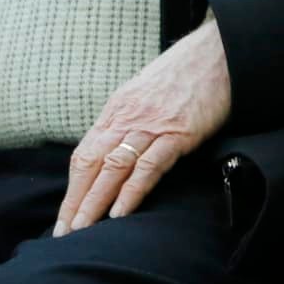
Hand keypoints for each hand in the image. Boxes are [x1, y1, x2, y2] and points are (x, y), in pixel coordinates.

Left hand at [54, 16, 232, 235]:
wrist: (217, 51)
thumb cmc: (185, 71)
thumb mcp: (146, 91)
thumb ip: (129, 119)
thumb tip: (116, 148)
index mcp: (118, 109)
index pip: (84, 155)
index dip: (72, 189)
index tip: (65, 216)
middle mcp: (128, 118)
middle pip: (92, 164)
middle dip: (76, 202)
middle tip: (65, 232)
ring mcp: (152, 125)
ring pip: (114, 168)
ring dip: (95, 201)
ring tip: (85, 229)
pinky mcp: (179, 132)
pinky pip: (149, 165)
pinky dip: (132, 190)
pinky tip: (121, 212)